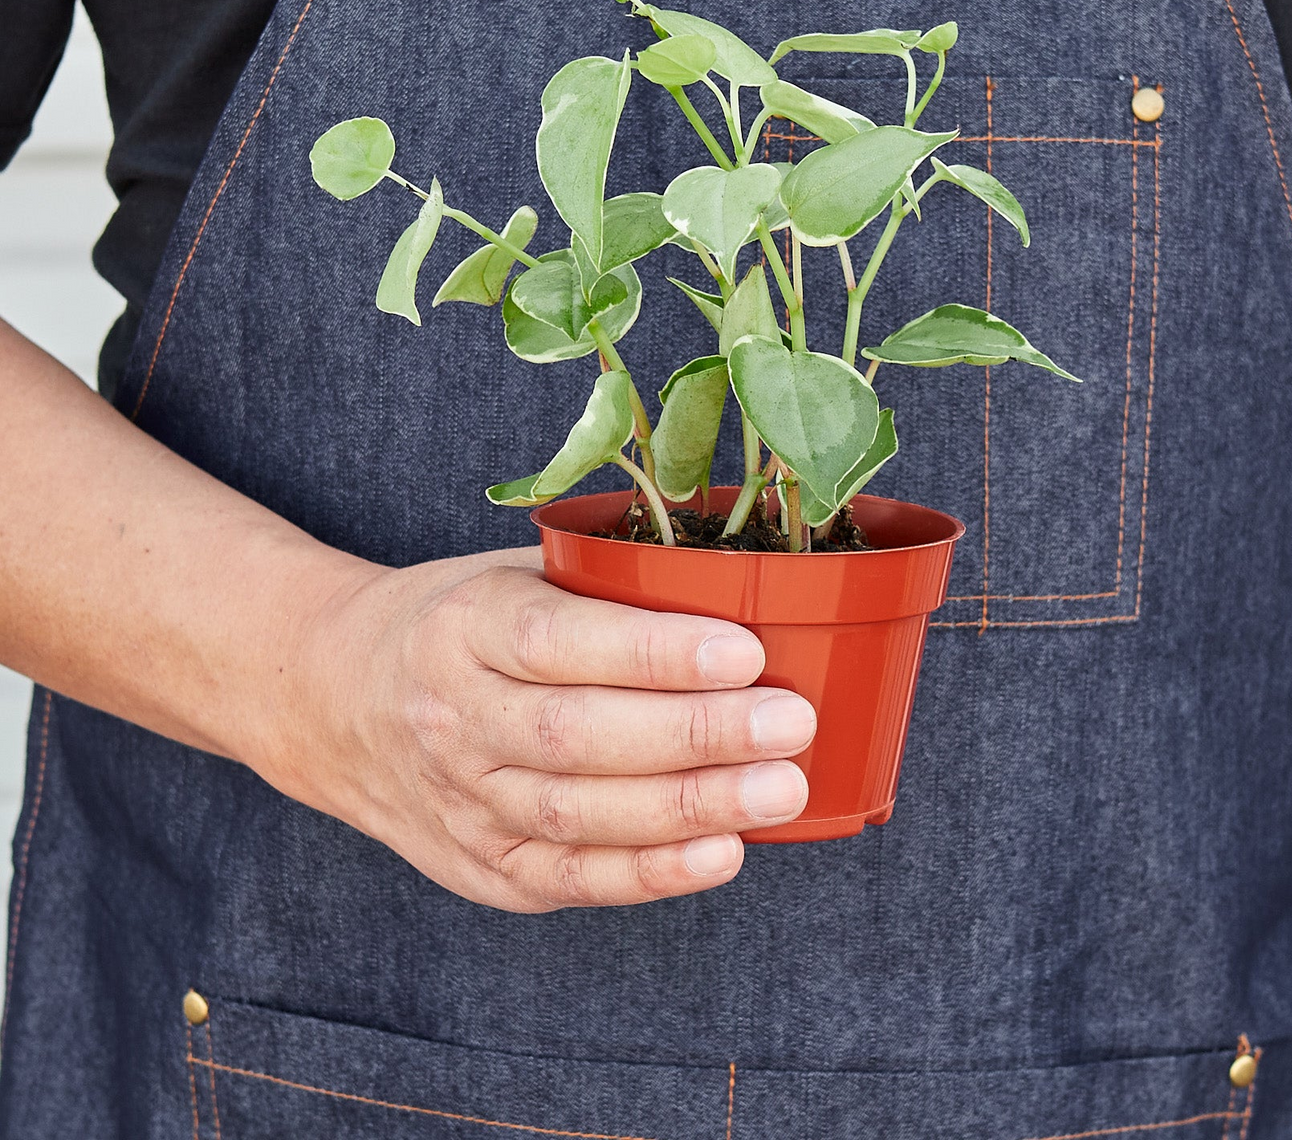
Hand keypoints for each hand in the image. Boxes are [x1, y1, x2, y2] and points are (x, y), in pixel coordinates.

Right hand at [267, 546, 815, 912]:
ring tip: (779, 789)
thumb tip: (747, 596)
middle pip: (578, 735)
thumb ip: (604, 588)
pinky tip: (720, 855)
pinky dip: (649, 875)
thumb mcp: (513, 574)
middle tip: (790, 725)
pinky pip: (567, 880)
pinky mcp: (477, 864)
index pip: (560, 641)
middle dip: (695, 735)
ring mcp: (460, 799)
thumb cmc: (462, 623)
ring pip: (577, 814)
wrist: (337, 698)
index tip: (746, 652)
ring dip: (688, 808)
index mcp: (465, 625)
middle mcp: (453, 715)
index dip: (655, 653)